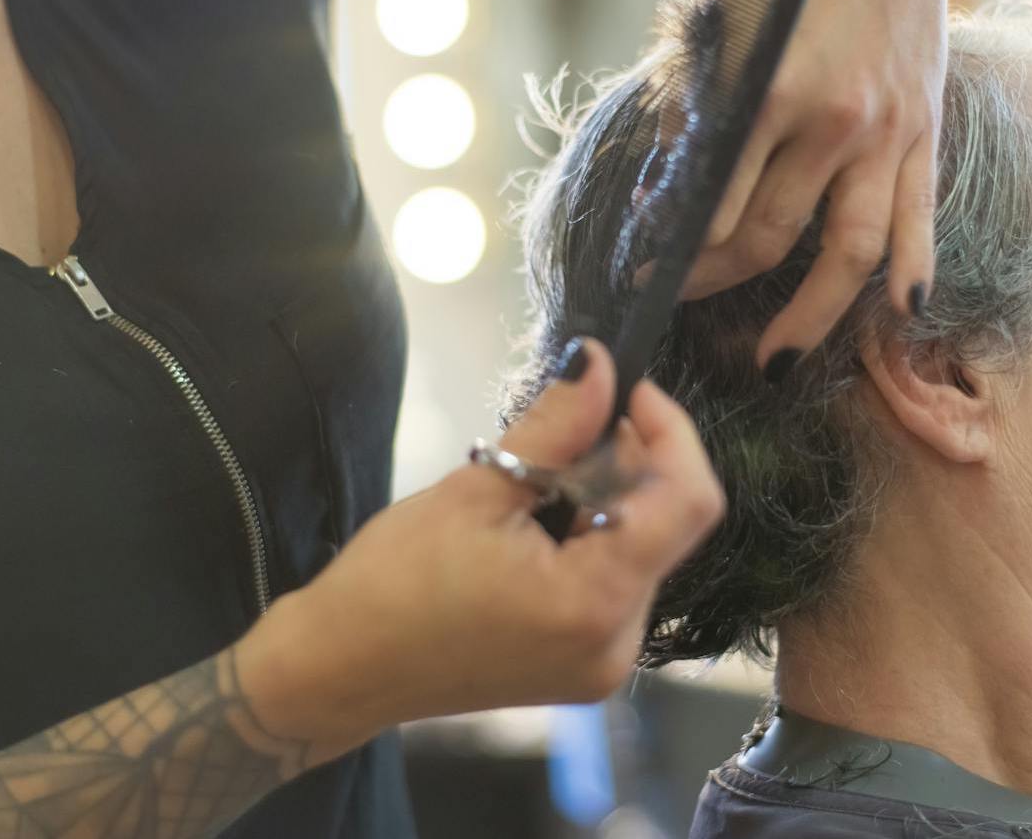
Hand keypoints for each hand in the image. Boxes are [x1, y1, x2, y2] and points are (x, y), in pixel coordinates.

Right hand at [234, 339, 723, 752]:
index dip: (671, 432)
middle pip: (668, 525)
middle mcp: (618, 643)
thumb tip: (598, 360)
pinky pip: (616, 582)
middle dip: (627, 463)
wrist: (340, 670)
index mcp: (596, 603)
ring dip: (605, 499)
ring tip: (532, 487)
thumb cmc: (392, 584)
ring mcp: (604, 662)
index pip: (691, 502)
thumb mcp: (475, 489)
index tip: (628, 391)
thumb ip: (554, 426)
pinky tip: (534, 528)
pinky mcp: (584, 666)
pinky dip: (590, 538)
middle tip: (562, 432)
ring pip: (642, 550)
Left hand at [684, 0, 962, 375]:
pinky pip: (918, 221)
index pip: (713, 207)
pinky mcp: (926, 134)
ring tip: (776, 362)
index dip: (673, 251)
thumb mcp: (725, 23)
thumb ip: (694, 106)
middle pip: (767, 239)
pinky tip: (896, 318)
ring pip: (846, 255)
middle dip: (715, 282)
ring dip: (806, 316)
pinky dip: (909, 275)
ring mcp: (888, 136)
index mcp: (774, 93)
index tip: (644, 273)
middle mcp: (835, 124)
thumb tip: (660, 194)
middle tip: (683, 302)